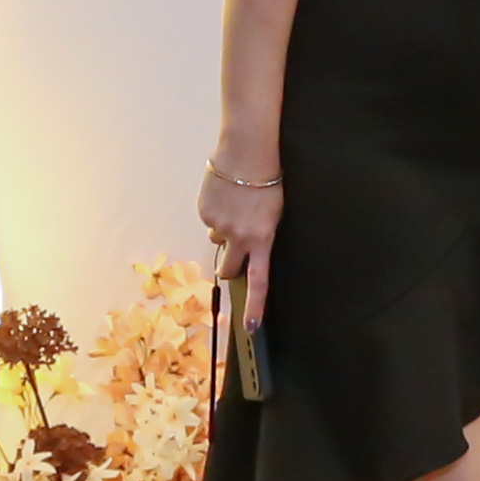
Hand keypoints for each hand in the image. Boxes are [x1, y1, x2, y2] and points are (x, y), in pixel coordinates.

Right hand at [200, 165, 283, 299]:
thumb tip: (246, 247)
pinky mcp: (205, 212)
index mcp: (262, 239)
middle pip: (228, 268)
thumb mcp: (274, 212)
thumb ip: (261, 234)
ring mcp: (219, 226)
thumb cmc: (269, 180)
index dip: (255, 306)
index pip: (259, 280)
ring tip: (235, 205)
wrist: (247, 153)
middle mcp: (239, 237)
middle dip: (228, 268)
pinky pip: (209, 220)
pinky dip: (215, 211)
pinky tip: (225, 194)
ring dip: (224, 230)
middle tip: (233, 257)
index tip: (251, 327)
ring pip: (217, 239)